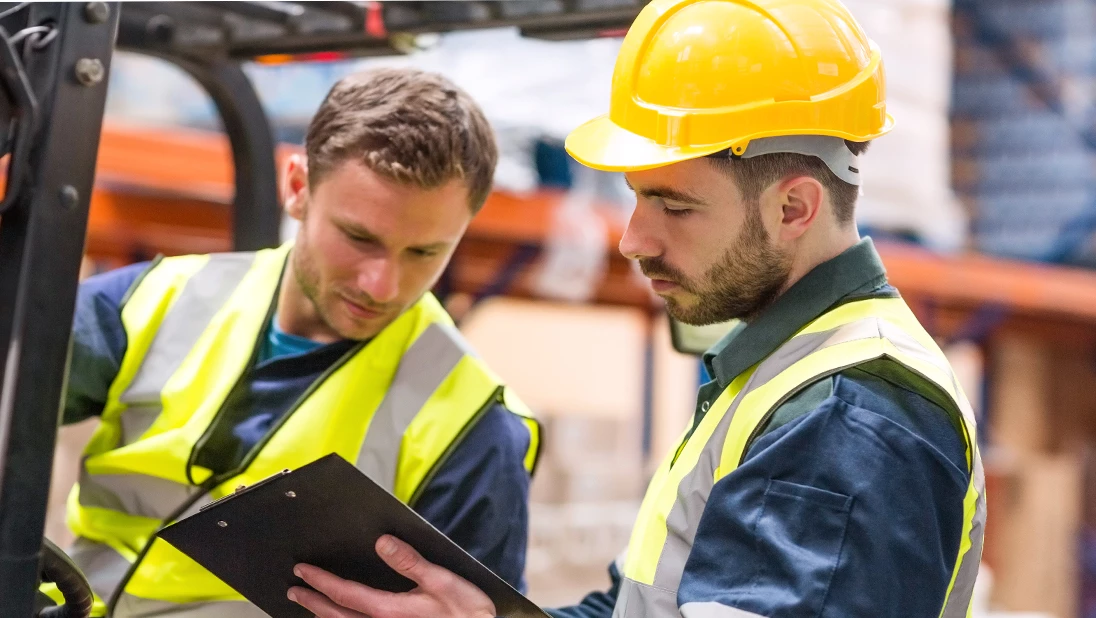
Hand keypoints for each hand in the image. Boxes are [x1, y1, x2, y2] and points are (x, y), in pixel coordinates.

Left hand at [288, 535, 496, 617]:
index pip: (345, 595)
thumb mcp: (442, 580)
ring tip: (311, 606)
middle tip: (294, 591)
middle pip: (336, 617)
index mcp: (389, 610)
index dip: (321, 582)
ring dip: (324, 616)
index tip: (302, 571)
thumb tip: (382, 542)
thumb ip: (410, 561)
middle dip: (313, 602)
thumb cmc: (465, 613)